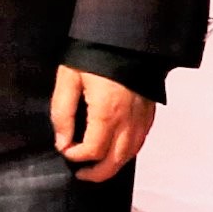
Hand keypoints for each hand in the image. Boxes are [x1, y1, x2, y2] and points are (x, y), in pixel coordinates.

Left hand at [49, 66, 157, 181]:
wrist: (127, 36)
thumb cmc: (93, 55)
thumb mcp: (69, 79)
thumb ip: (63, 113)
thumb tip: (62, 142)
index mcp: (107, 113)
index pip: (93, 150)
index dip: (76, 156)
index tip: (64, 150)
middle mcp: (128, 120)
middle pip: (116, 160)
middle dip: (97, 173)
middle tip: (81, 174)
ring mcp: (143, 117)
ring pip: (131, 154)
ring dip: (114, 166)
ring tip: (98, 169)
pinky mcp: (150, 111)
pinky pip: (140, 141)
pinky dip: (128, 152)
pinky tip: (117, 151)